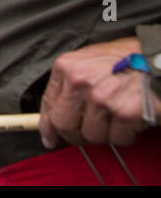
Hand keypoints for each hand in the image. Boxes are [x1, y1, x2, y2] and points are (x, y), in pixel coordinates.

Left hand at [40, 37, 158, 148]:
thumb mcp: (91, 60)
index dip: (47, 125)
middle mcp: (80, 81)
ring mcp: (101, 98)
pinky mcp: (124, 113)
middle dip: (75, 135)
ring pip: (92, 135)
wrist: (159, 60)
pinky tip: (131, 122)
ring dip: (106, 134)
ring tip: (117, 119)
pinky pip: (117, 139)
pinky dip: (126, 136)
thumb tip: (58, 111)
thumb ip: (73, 81)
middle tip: (86, 136)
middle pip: (64, 124)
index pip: (49, 103)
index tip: (49, 137)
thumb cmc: (129, 59)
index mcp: (67, 67)